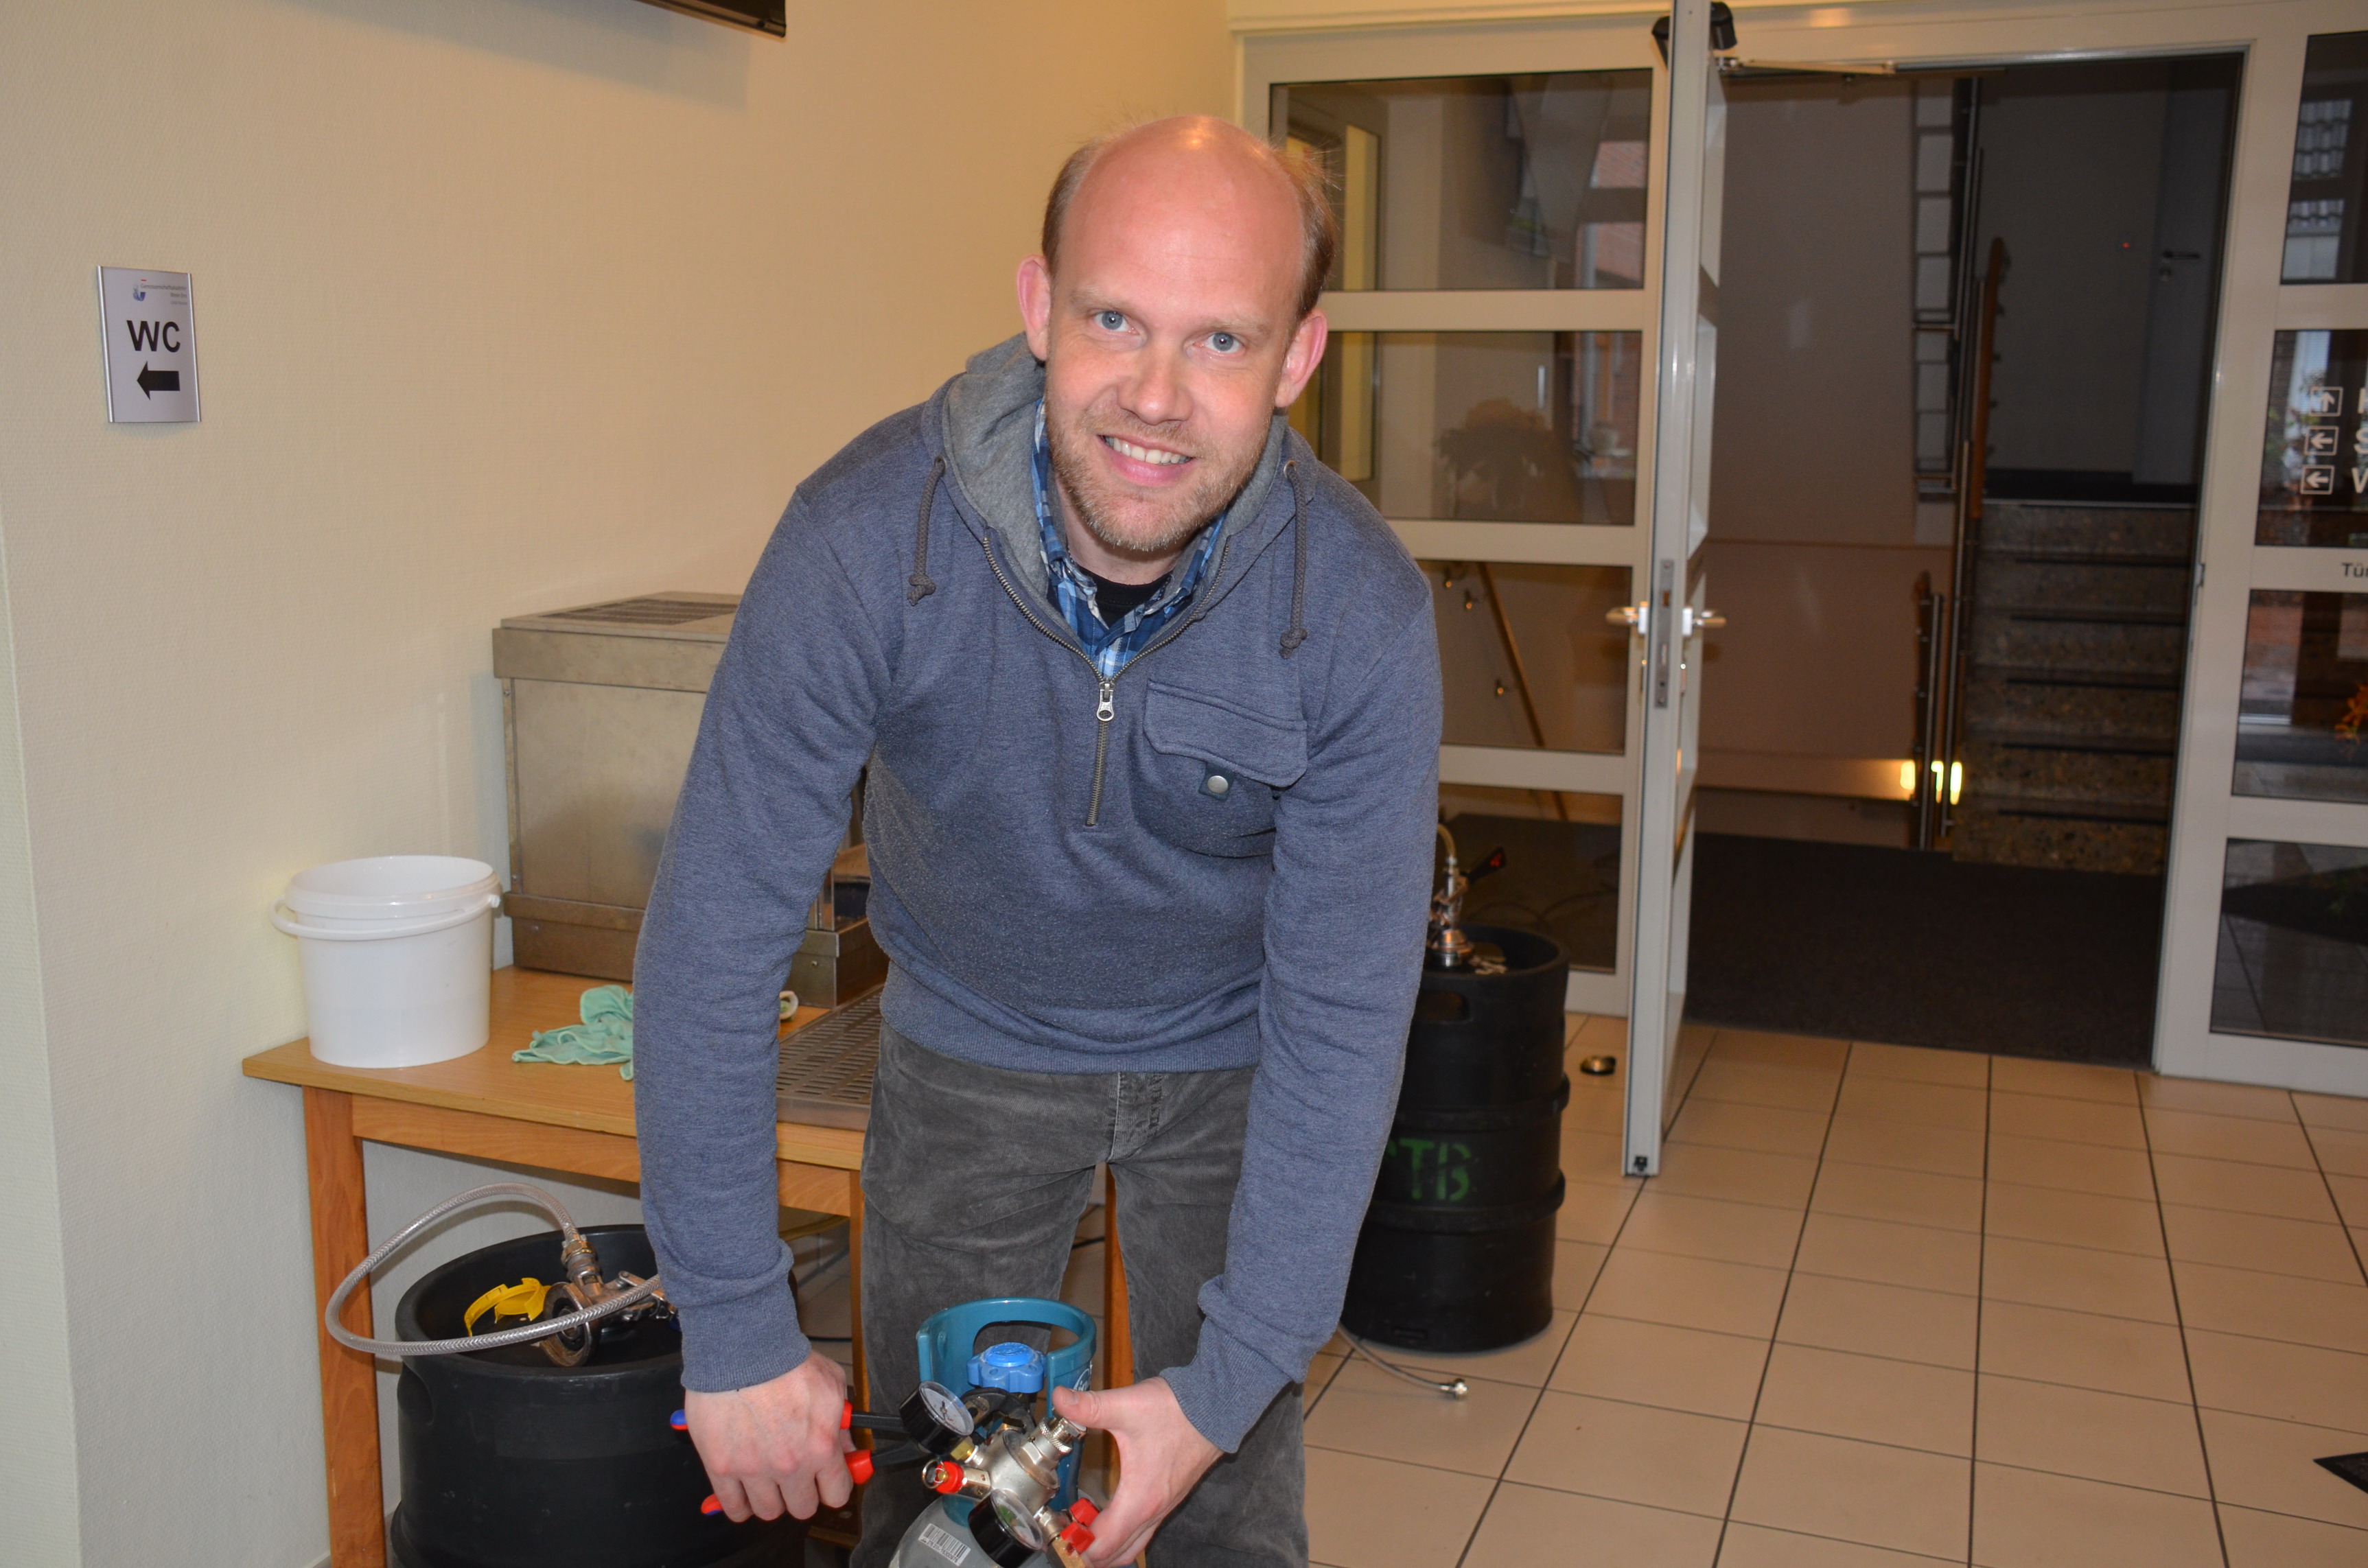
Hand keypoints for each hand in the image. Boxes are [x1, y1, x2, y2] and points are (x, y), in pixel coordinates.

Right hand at [684, 1352, 854, 1521]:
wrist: (743, 1349)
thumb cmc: (785, 1361)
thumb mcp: (831, 1385)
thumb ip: (842, 1423)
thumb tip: (847, 1449)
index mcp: (820, 1447)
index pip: (836, 1494)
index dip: (832, 1487)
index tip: (826, 1481)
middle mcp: (789, 1466)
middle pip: (801, 1508)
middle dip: (801, 1494)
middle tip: (795, 1478)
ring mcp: (753, 1470)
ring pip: (768, 1512)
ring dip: (770, 1499)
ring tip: (767, 1480)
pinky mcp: (721, 1467)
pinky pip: (732, 1507)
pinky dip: (738, 1505)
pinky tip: (742, 1492)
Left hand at [1051, 1379, 1219, 1566]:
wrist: (1217, 1405)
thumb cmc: (1175, 1410)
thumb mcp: (1126, 1406)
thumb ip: (1089, 1406)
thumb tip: (1059, 1399)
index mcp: (1140, 1499)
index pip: (1103, 1545)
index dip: (1076, 1545)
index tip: (1057, 1531)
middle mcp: (1154, 1511)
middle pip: (1118, 1555)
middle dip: (1089, 1553)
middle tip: (1065, 1535)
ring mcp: (1165, 1507)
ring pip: (1134, 1545)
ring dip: (1108, 1547)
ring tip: (1083, 1529)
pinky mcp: (1171, 1498)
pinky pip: (1144, 1531)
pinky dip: (1124, 1535)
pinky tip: (1110, 1515)